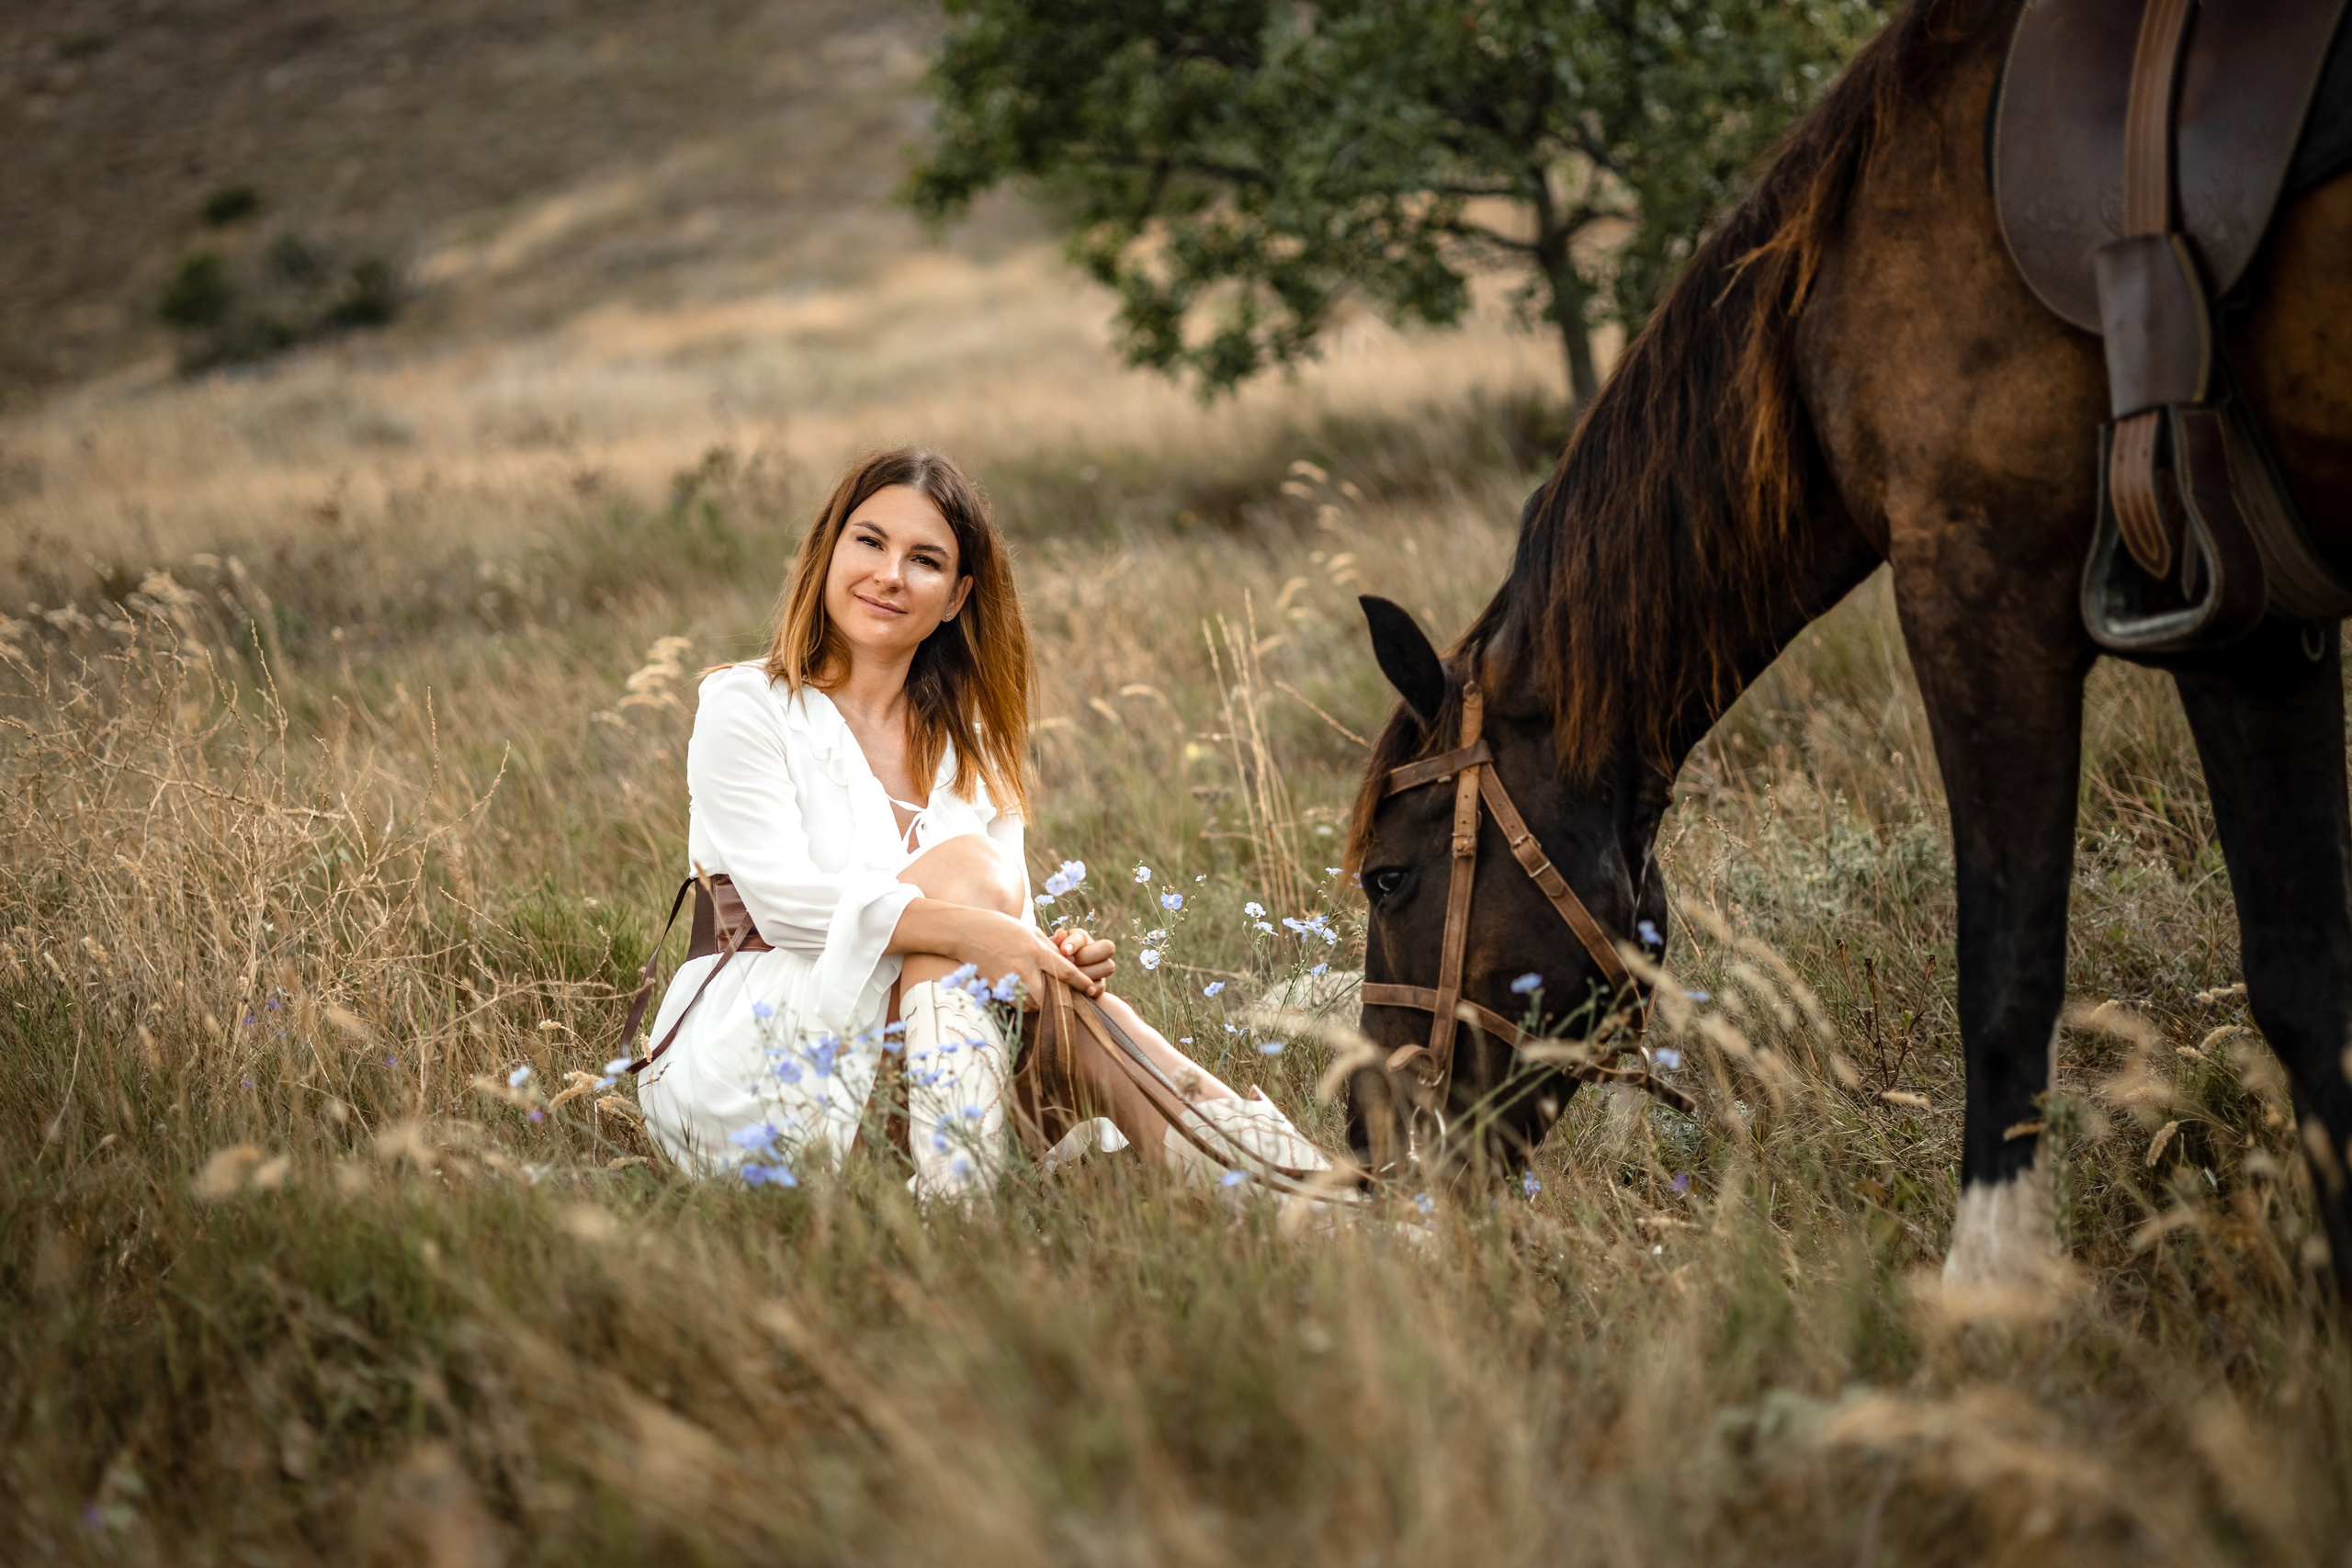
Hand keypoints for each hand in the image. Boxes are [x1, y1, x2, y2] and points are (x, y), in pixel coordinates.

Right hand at [956, 909, 1102, 1000]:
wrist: (966, 933)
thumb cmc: (1000, 927)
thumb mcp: (1029, 931)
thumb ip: (1048, 948)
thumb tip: (1067, 962)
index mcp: (1035, 951)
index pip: (1066, 972)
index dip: (1081, 983)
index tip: (1092, 989)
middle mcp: (1024, 968)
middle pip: (1051, 995)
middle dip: (1060, 998)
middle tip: (1065, 996)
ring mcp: (1010, 981)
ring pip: (1035, 1004)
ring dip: (1042, 1002)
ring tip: (1043, 994)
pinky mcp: (997, 989)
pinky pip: (1018, 1004)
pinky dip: (1025, 1003)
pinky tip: (1025, 994)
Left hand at [1052, 928, 1116, 983]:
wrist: (1051, 979)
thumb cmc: (1049, 961)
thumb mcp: (1048, 950)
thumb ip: (1055, 942)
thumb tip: (1061, 934)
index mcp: (1081, 939)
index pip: (1084, 936)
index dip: (1074, 943)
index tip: (1064, 951)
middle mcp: (1096, 951)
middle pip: (1107, 948)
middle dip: (1086, 957)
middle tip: (1069, 964)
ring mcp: (1101, 968)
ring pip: (1108, 966)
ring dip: (1088, 973)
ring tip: (1070, 978)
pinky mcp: (1099, 986)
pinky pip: (1100, 986)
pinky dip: (1087, 989)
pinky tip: (1073, 989)